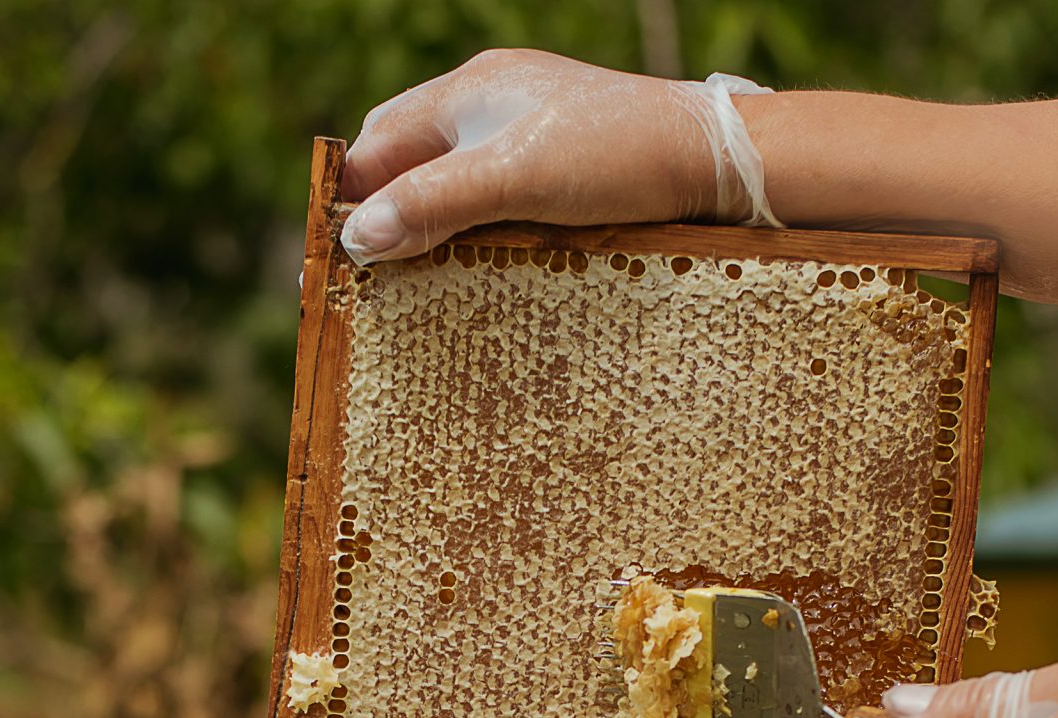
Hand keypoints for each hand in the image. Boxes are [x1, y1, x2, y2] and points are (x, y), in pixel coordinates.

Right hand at [338, 50, 773, 264]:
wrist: (717, 162)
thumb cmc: (617, 158)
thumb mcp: (516, 180)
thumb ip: (435, 204)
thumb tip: (358, 238)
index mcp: (469, 92)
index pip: (378, 144)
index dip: (353, 197)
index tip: (339, 256)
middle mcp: (492, 107)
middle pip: (409, 164)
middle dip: (388, 217)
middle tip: (374, 281)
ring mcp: (527, 137)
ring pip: (450, 185)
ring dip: (431, 231)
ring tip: (418, 284)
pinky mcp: (559, 171)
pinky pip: (492, 201)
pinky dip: (473, 233)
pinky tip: (477, 268)